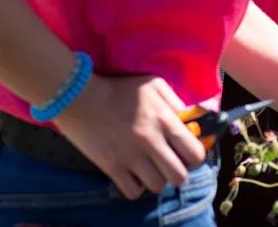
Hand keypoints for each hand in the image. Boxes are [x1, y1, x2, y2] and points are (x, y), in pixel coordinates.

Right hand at [53, 74, 206, 198]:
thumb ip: (177, 103)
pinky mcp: (111, 168)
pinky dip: (137, 187)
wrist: (81, 98)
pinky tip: (134, 174)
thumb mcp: (155, 85)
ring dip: (158, 180)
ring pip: (157, 186)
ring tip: (152, 168)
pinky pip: (133, 192)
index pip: (195, 153)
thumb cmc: (121, 89)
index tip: (189, 153)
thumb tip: (196, 119)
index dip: (196, 157)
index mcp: (165, 120)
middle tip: (171, 163)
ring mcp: (130, 157)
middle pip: (179, 176)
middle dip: (179, 172)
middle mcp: (151, 142)